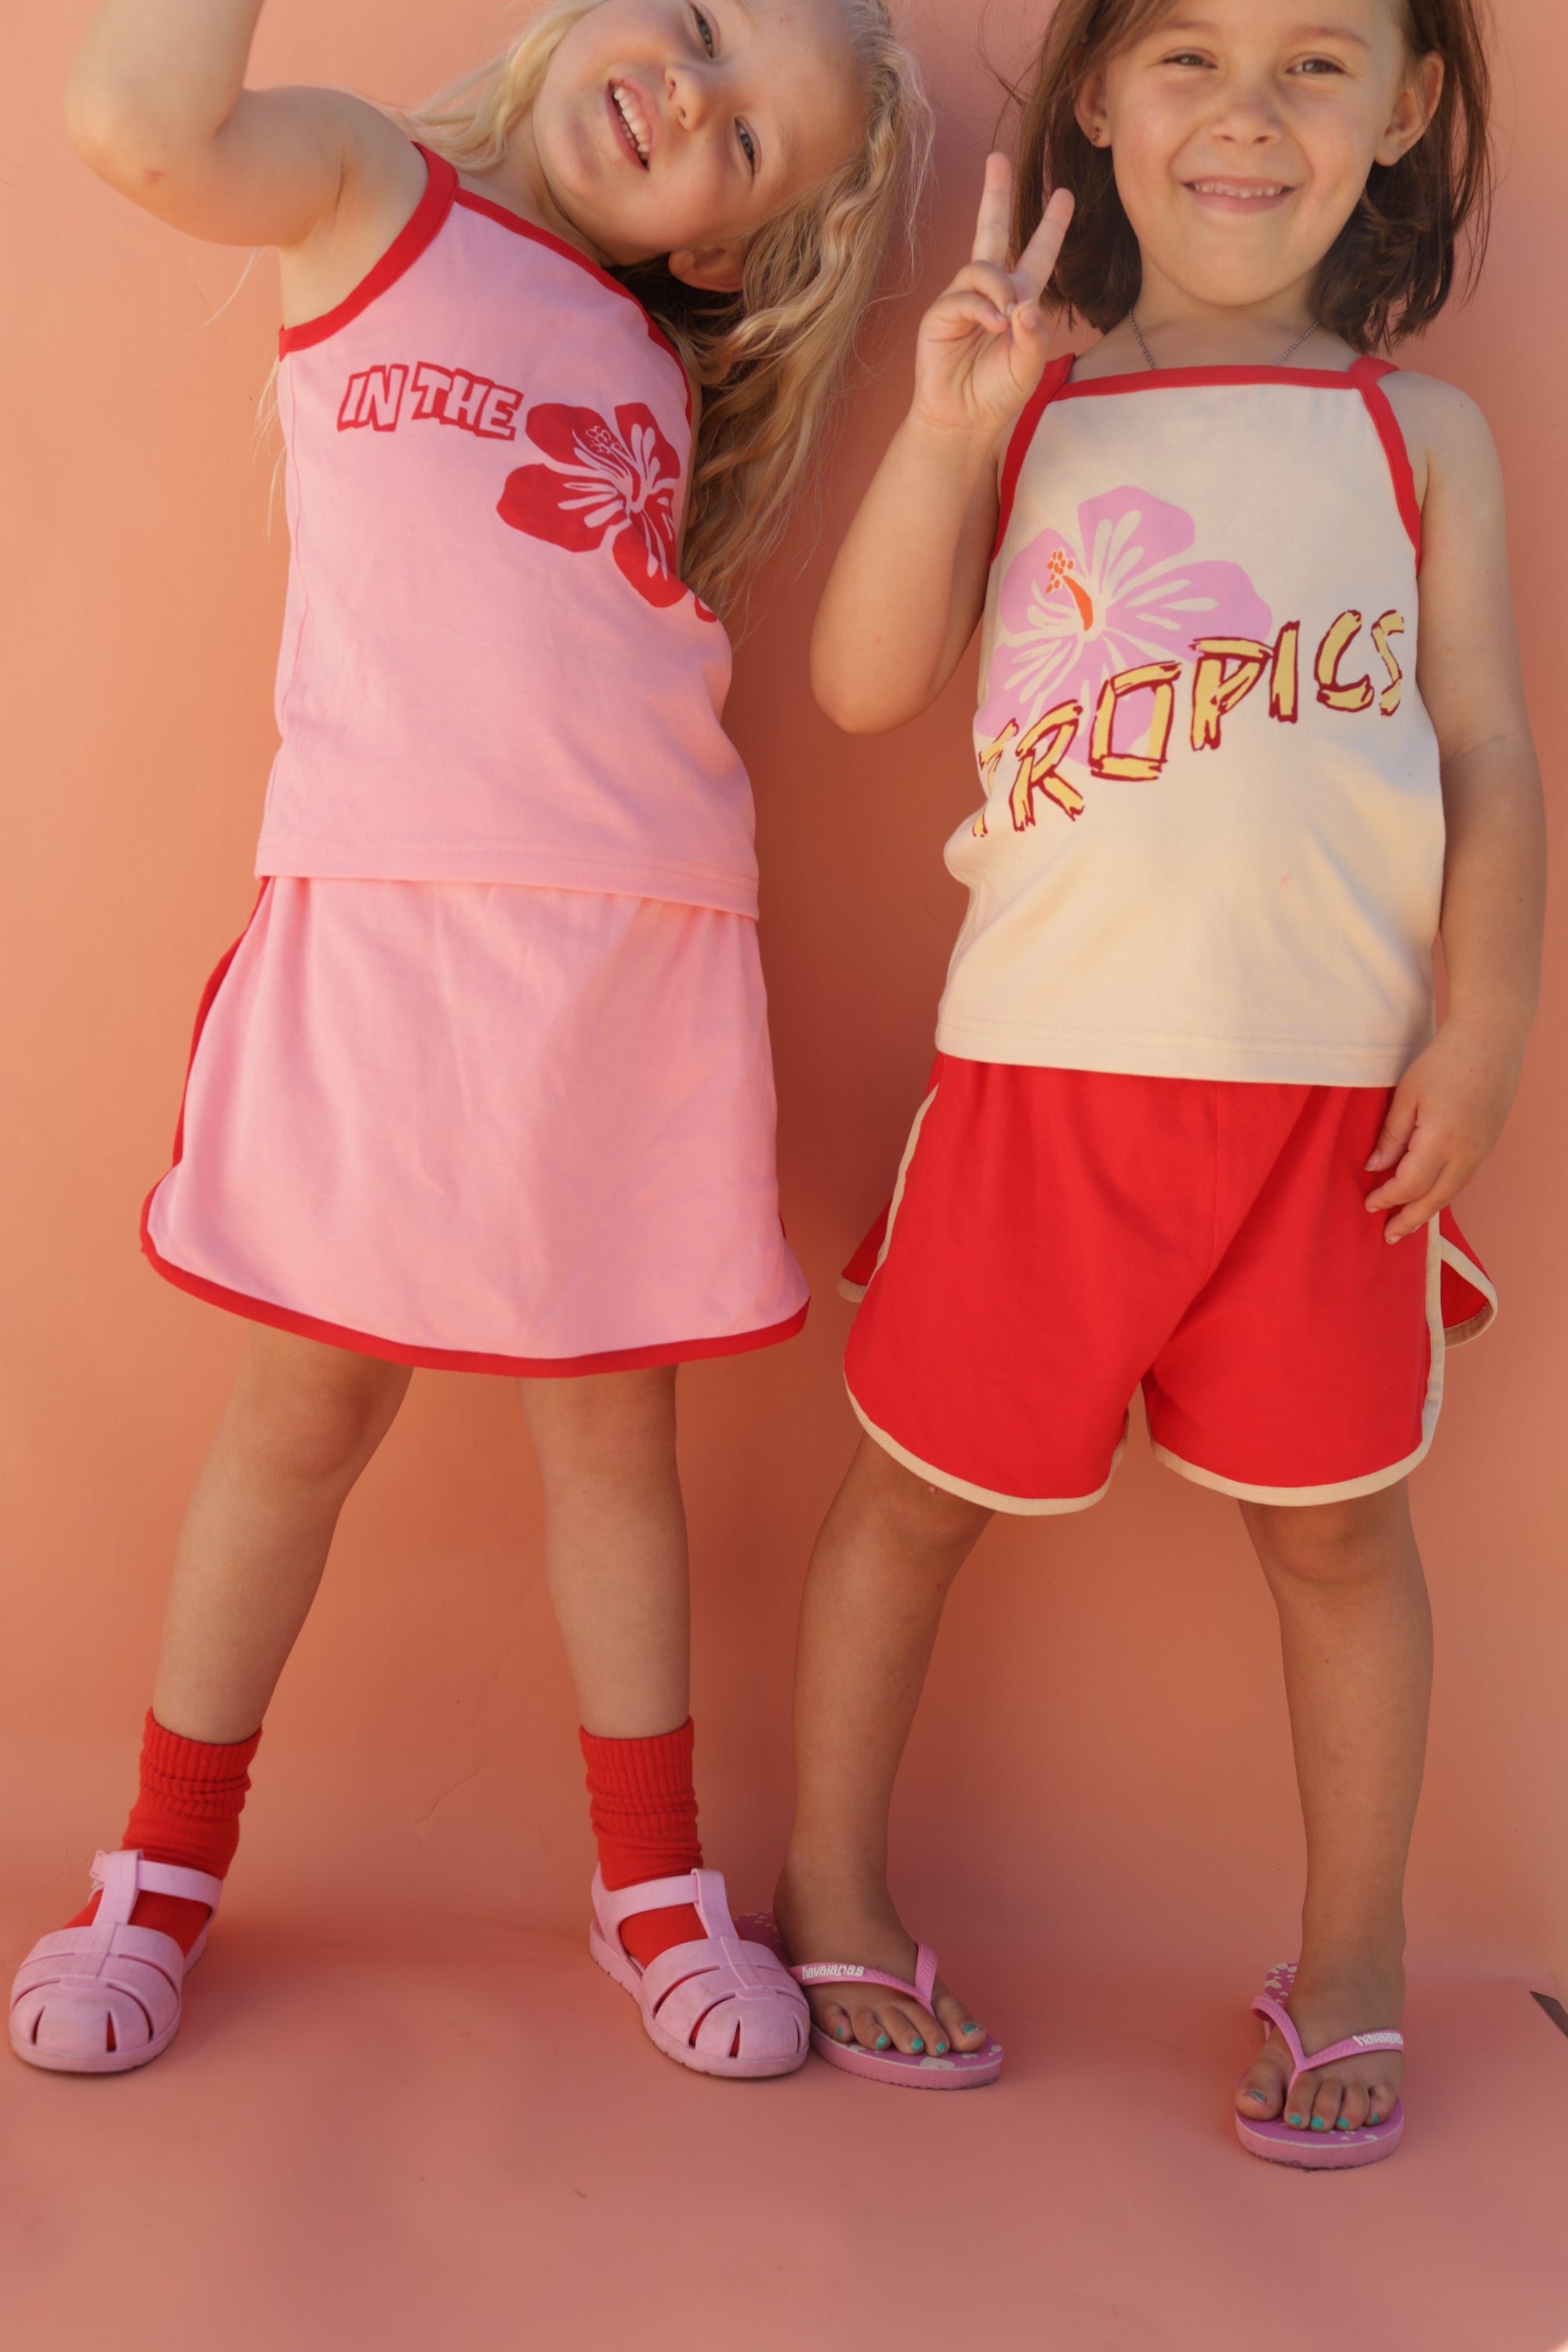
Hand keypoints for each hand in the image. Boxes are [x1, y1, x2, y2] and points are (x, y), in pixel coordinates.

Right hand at [910, 153, 1073, 443]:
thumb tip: (1023, 303)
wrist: (963, 420)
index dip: (1050, 226)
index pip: (1036, 254)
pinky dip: (981, 309)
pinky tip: (992, 327)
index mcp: (1018, 299)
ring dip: (999, 287)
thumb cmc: (998, 393)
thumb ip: (1035, 334)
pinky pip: (962, 297)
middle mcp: (989, 291)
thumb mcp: (1030, 364)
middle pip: (991, 230)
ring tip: (1005, 318)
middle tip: (997, 158)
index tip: (1065, 195)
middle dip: (995, 194)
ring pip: (982, 267)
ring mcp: (962, 300)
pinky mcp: (940, 315)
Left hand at [1364, 1014, 1526, 1240]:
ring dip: (1429, 1210)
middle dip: (1410, 1219)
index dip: (1387, 1198)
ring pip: (1453, 1191)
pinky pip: (1464, 1177)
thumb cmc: (1445, 1059)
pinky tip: (1433, 1194)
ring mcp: (1481, 1149)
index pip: (1409, 1184)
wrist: (1491, 1038)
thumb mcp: (1407, 1094)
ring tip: (1409, 1223)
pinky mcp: (1488, 1142)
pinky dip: (1445, 1192)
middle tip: (1389, 1237)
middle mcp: (1465, 1152)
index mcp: (1440, 1141)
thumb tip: (1375, 1167)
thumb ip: (1392, 1134)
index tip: (1369, 1205)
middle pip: (1434, 1199)